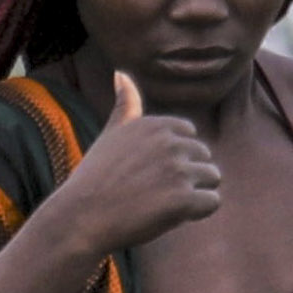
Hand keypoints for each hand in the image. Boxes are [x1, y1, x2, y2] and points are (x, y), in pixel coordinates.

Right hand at [55, 72, 224, 257]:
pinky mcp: (183, 199)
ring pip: (213, 178)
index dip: (173, 158)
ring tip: (160, 203)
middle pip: (204, 157)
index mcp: (155, 124)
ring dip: (193, 193)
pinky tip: (168, 215)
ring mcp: (178, 169)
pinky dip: (196, 213)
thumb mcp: (110, 134)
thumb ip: (125, 105)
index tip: (146, 171)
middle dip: (185, 176)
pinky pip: (212, 202)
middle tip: (149, 191)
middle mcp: (169, 142)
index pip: (190, 135)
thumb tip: (121, 72)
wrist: (80, 219)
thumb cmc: (95, 180)